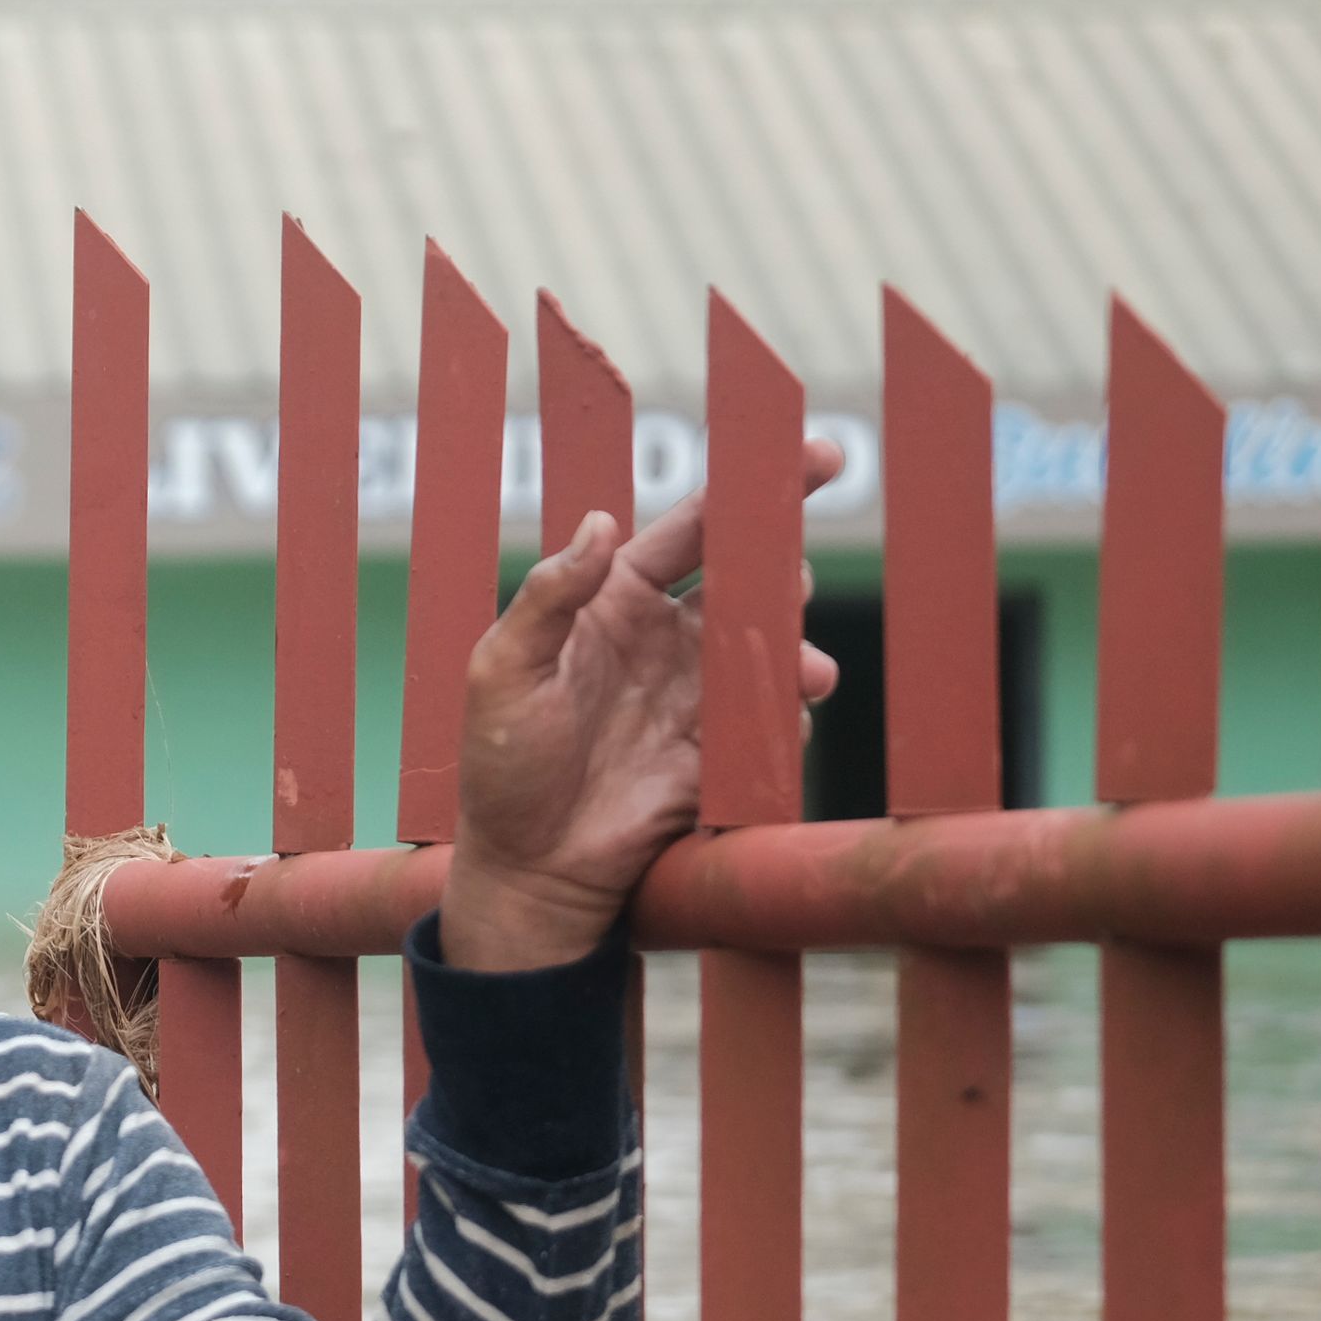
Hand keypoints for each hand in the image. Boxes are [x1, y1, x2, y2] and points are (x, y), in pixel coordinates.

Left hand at [439, 442, 847, 970]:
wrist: (528, 867)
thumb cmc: (501, 763)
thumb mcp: (503, 671)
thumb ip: (550, 596)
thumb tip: (600, 521)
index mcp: (617, 599)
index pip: (695, 527)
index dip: (752, 487)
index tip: (818, 454)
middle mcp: (669, 637)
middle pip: (749, 577)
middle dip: (783, 568)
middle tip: (789, 582)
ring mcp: (700, 693)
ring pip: (772, 646)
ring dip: (796, 648)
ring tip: (803, 669)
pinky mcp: (722, 751)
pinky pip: (774, 719)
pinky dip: (788, 714)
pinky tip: (782, 722)